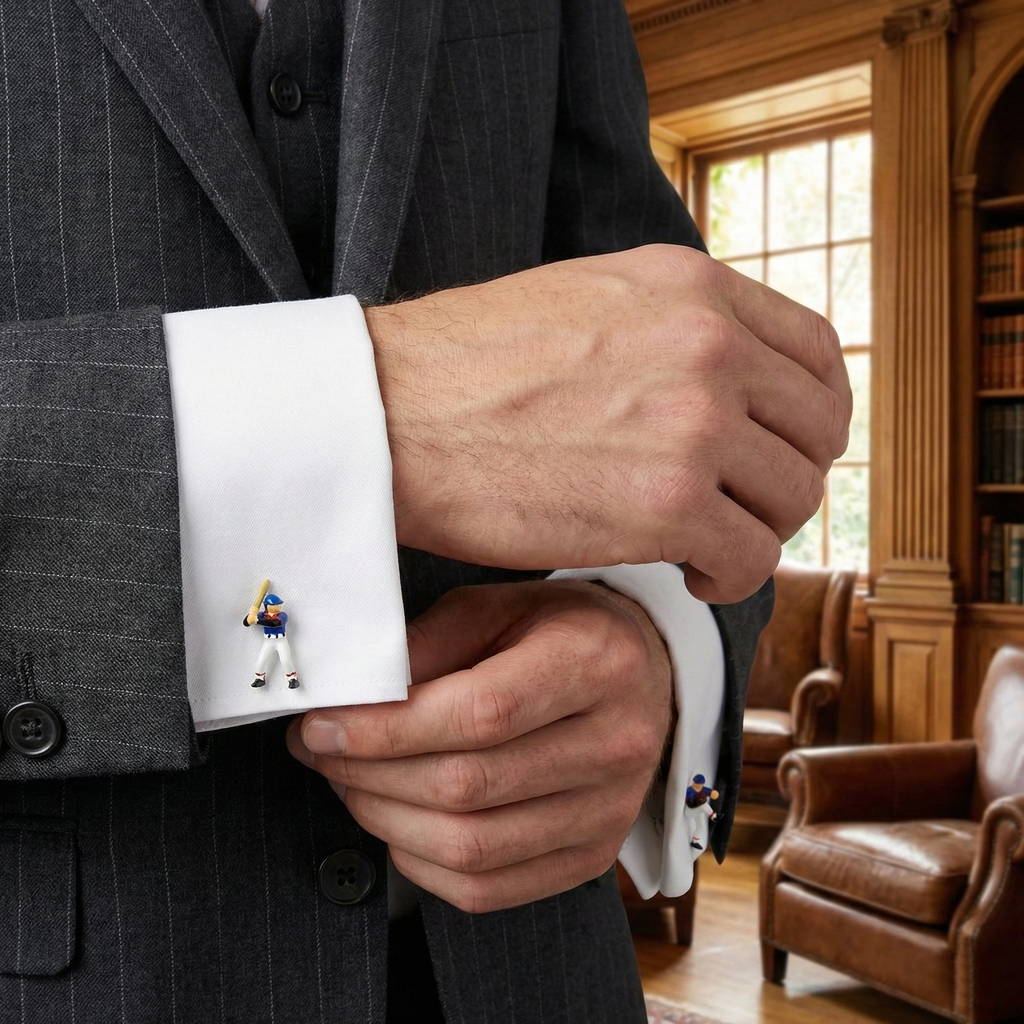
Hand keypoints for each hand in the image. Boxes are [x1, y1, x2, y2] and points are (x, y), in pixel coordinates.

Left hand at [286, 580, 673, 912]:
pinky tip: (397, 822)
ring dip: (386, 820)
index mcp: (595, 663)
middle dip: (369, 773)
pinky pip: (489, 890)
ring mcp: (608, 811)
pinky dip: (421, 864)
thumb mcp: (497, 607)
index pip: (480, 714)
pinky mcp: (592, 856)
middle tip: (321, 749)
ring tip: (351, 781)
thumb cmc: (562, 632)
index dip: (387, 728)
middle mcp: (615, 744)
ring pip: (471, 848)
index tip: (321, 724)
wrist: (642, 676)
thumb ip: (429, 645)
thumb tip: (354, 697)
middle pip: (467, 786)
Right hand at [367, 244, 850, 602]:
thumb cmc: (466, 368)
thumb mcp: (586, 300)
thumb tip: (726, 378)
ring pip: (792, 499)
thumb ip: (670, 327)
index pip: (818, 353)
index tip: (782, 450)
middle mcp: (708, 346)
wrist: (387, 414)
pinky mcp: (667, 504)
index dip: (814, 413)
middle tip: (739, 508)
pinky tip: (688, 573)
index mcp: (692, 288)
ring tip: (705, 544)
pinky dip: (729, 576)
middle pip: (817, 432)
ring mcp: (693, 424)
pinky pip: (751, 558)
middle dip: (785, 480)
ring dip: (757, 532)